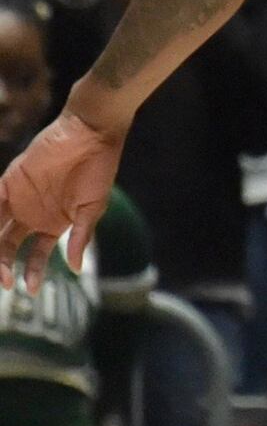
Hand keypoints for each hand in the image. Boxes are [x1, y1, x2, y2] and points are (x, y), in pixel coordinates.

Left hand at [0, 113, 120, 286]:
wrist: (91, 136)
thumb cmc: (98, 170)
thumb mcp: (92, 208)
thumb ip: (80, 237)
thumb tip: (74, 268)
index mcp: (51, 223)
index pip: (34, 254)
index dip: (31, 272)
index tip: (30, 290)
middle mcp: (30, 214)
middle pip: (7, 246)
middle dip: (3, 266)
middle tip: (5, 281)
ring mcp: (17, 199)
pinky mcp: (8, 182)